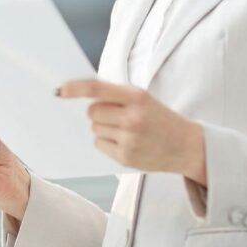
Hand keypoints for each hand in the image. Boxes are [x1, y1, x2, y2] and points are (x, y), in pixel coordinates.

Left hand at [58, 79, 205, 183]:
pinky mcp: (125, 157)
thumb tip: (81, 95)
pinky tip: (126, 142)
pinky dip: (107, 142)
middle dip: (98, 112)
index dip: (75, 89)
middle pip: (92, 112)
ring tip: (126, 130)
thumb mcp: (144, 99)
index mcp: (136, 97)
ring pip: (94, 129)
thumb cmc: (161, 118)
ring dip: (103, 128)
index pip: (97, 90)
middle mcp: (132, 118)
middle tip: (115, 115)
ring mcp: (128, 139)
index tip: (60, 90)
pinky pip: (99, 144)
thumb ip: (117, 95)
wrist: (187, 145)